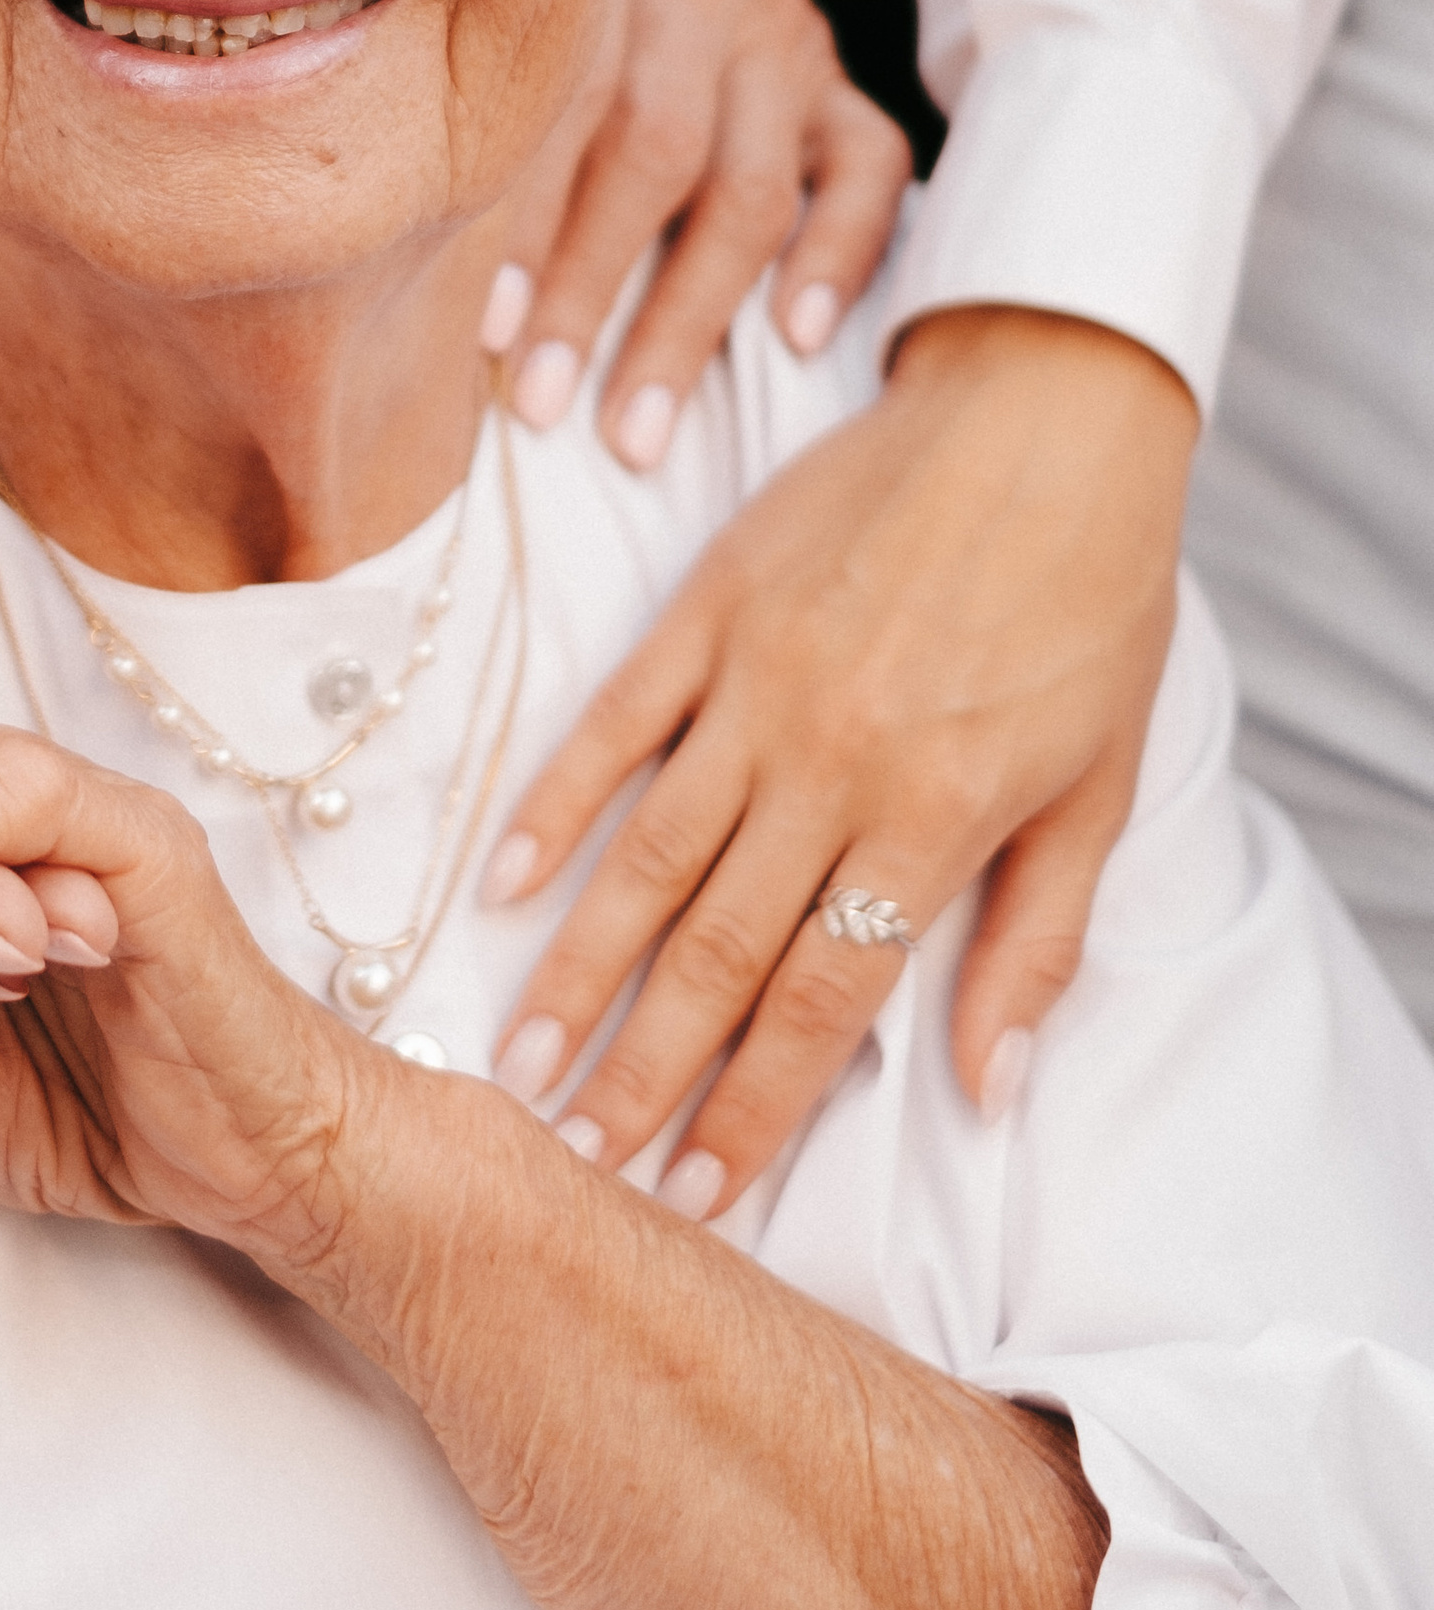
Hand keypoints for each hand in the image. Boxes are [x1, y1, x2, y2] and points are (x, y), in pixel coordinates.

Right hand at [482, 307, 1197, 1210]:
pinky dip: (555, 806)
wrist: (1047, 415)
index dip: (753, 1111)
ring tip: (518, 1064)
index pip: (821, 1002)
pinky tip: (508, 882)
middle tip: (577, 1159)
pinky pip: (614, 725)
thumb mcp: (1102, 787)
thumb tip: (989, 1090)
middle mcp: (831, 763)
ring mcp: (757, 683)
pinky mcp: (708, 610)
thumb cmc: (1092, 601)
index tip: (695, 1194)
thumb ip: (1034, 944)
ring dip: (580, 971)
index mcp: (934, 816)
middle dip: (644, 1073)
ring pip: (649, 856)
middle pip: (716, 950)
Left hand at [490, 0, 913, 462]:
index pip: (565, 101)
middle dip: (592, 290)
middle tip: (540, 405)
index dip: (526, 222)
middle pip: (655, 148)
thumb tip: (394, 274)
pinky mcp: (844, 86)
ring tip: (634, 431)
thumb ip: (477, 104)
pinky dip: (838, 256)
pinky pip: (870, 169)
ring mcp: (784, 38)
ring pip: (748, 185)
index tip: (485, 333)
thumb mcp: (507, 8)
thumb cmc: (544, 1)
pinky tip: (796, 341)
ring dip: (686, 318)